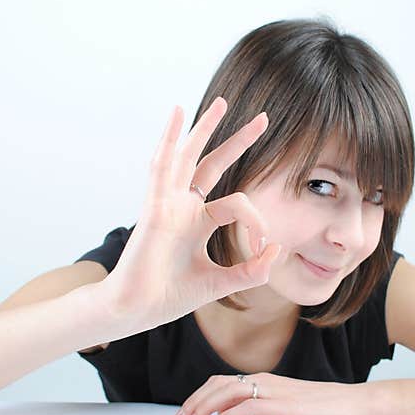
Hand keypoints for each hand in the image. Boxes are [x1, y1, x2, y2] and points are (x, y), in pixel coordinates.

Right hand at [99, 97, 282, 332]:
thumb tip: (277, 248)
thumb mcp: (222, 283)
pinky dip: (169, 138)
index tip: (264, 247)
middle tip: (264, 119)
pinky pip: (162, 166)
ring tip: (223, 103)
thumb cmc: (170, 296)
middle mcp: (182, 207)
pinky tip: (177, 114)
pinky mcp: (154, 207)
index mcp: (196, 222)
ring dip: (204, 128)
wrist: (136, 311)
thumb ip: (252, 270)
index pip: (236, 204)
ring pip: (188, 156)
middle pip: (212, 164)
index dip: (257, 222)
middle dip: (237, 141)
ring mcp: (167, 204)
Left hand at [173, 373, 371, 414]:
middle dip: (194, 402)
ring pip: (226, 393)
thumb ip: (265, 412)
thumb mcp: (288, 409)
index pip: (222, 382)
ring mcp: (273, 391)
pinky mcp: (282, 405)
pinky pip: (244, 408)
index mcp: (265, 380)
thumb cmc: (325, 409)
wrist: (355, 405)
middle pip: (218, 385)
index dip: (200, 395)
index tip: (186, 412)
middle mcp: (265, 380)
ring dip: (202, 409)